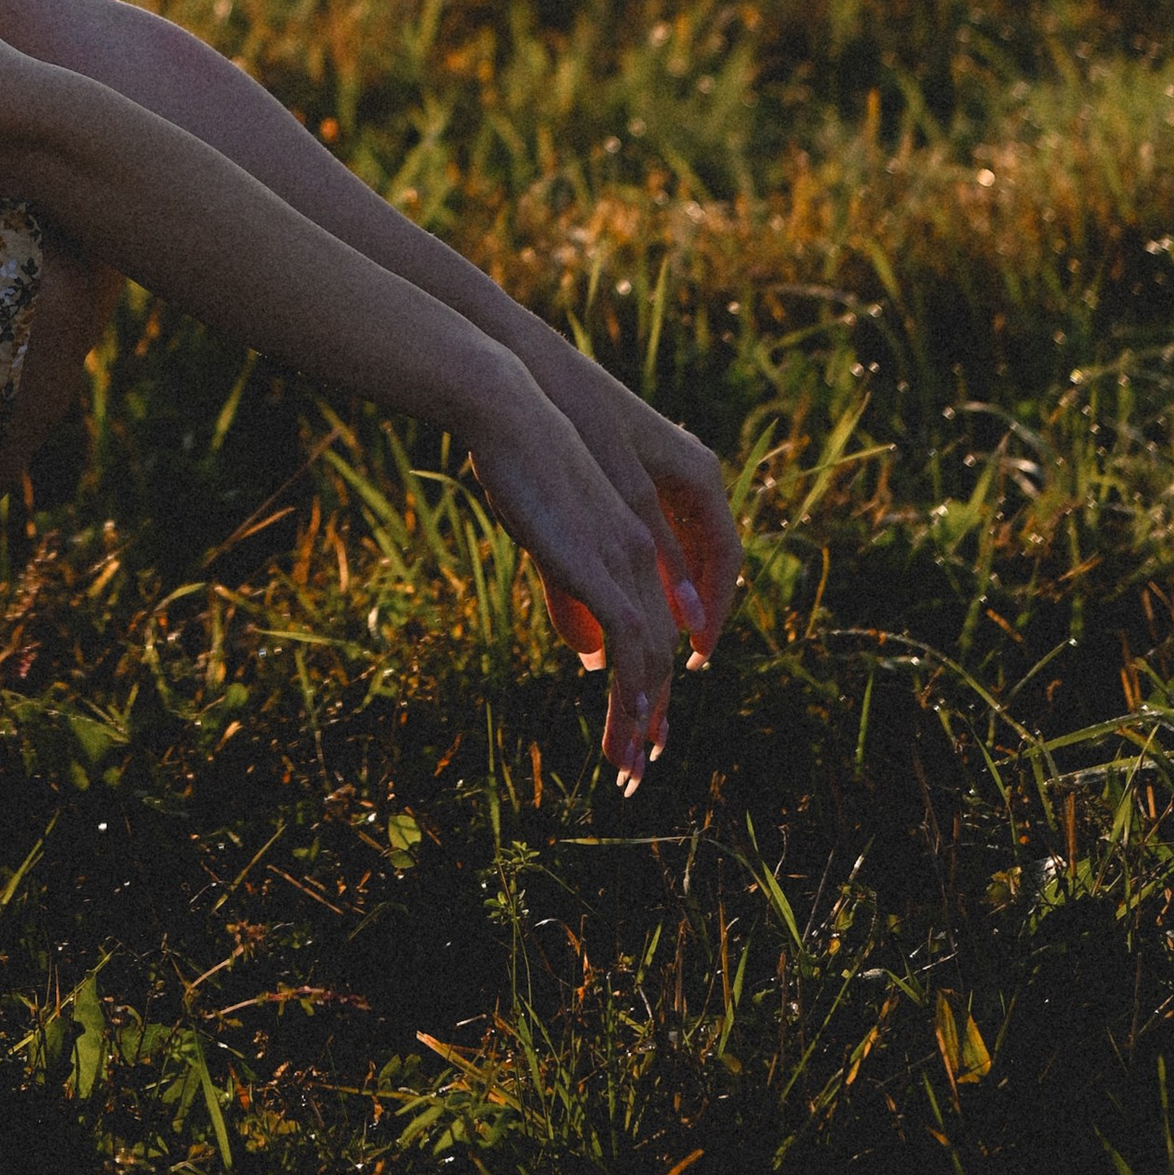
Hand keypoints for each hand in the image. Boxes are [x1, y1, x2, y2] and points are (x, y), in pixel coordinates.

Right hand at [476, 339, 741, 790]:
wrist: (510, 407)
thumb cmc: (517, 461)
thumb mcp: (549, 538)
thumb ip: (573, 597)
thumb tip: (589, 657)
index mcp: (634, 540)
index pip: (657, 627)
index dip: (654, 682)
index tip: (644, 727)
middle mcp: (643, 553)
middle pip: (664, 652)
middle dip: (654, 716)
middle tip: (643, 766)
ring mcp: (628, 556)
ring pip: (653, 658)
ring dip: (643, 719)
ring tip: (631, 766)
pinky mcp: (605, 561)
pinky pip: (634, 640)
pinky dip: (636, 688)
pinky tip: (632, 724)